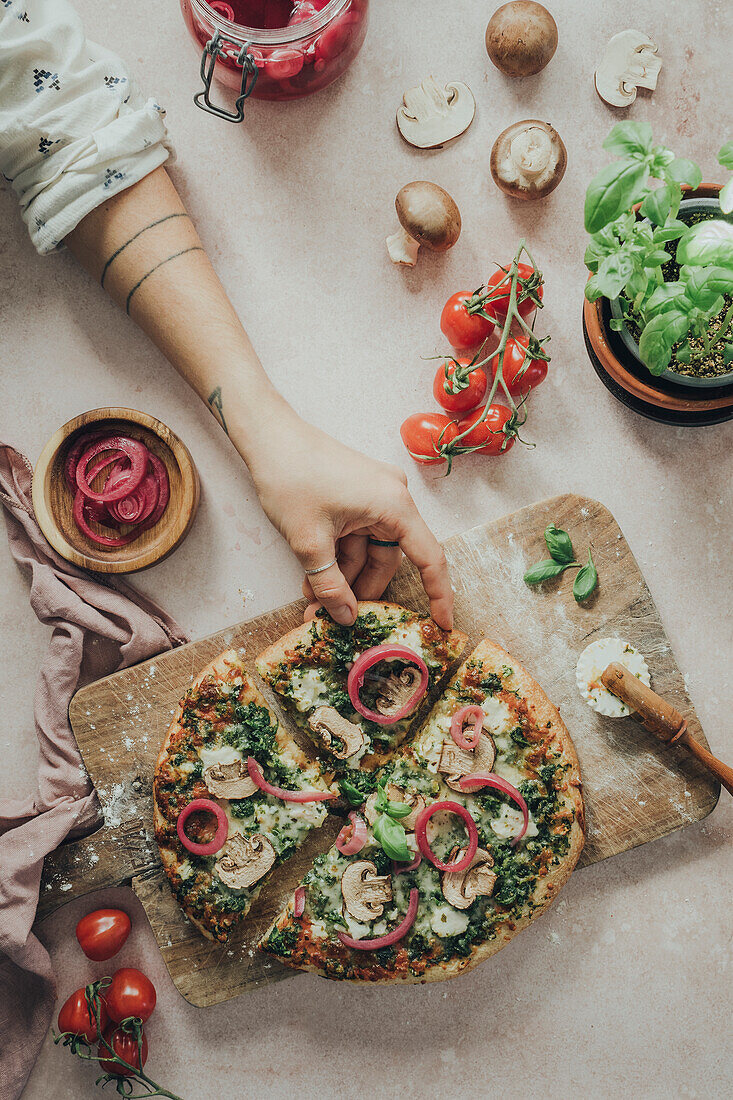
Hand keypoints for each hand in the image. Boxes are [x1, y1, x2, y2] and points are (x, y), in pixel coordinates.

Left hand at [243, 401, 452, 629]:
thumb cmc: (291, 477)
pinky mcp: (357, 496)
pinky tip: (313, 579)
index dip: (439, 595)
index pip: (429, 558)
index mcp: (394, 505)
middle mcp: (392, 499)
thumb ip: (330, 585)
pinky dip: (337, 558)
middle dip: (360, 591)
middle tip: (335, 619)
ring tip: (312, 601)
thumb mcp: (309, 542)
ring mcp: (375, 497)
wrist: (268, 437)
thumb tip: (345, 618)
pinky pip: (356, 537)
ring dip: (342, 577)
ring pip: (367, 552)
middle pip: (387, 560)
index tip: (441, 625)